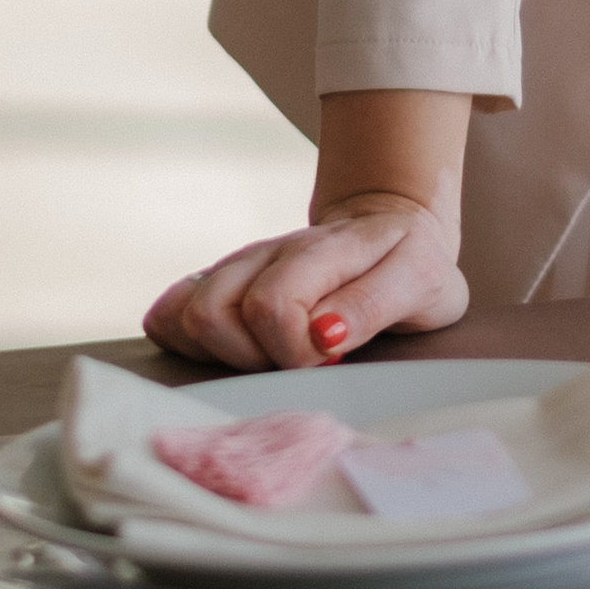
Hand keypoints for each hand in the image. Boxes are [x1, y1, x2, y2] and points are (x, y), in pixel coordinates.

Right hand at [143, 193, 468, 369]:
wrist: (391, 229)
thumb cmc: (408, 263)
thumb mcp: (421, 282)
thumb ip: (372, 304)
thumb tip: (321, 336)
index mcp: (318, 250)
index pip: (269, 306)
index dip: (295, 352)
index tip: (332, 356)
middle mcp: (265, 253)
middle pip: (209, 314)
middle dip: (252, 358)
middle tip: (297, 359)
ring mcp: (235, 267)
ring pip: (180, 315)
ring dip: (221, 354)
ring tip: (270, 354)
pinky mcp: (214, 283)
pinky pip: (168, 316)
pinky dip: (191, 344)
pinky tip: (237, 351)